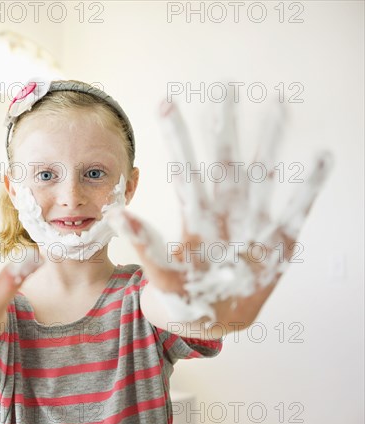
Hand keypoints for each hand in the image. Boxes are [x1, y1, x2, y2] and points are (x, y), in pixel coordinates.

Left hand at [107, 92, 333, 331]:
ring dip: (269, 144)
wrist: (208, 320)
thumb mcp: (160, 270)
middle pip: (225, 163)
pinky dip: (307, 189)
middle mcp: (223, 213)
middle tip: (226, 87)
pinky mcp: (276, 244)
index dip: (176, 139)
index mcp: (194, 217)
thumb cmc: (181, 293)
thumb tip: (117, 212)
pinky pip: (294, 213)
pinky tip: (321, 159)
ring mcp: (250, 225)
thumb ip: (144, 244)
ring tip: (279, 108)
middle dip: (225, 128)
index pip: (185, 170)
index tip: (166, 104)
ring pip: (260, 177)